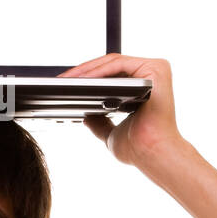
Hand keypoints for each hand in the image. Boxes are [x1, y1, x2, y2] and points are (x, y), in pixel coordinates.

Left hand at [58, 54, 183, 167]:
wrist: (152, 155)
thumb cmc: (139, 148)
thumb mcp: (112, 133)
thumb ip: (101, 123)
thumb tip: (86, 116)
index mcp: (146, 86)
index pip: (112, 74)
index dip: (88, 77)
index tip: (66, 83)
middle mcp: (153, 74)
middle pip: (111, 66)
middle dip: (84, 72)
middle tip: (60, 79)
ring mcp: (156, 70)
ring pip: (113, 62)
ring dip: (87, 70)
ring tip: (67, 79)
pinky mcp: (156, 68)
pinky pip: (119, 64)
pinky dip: (99, 71)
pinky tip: (83, 80)